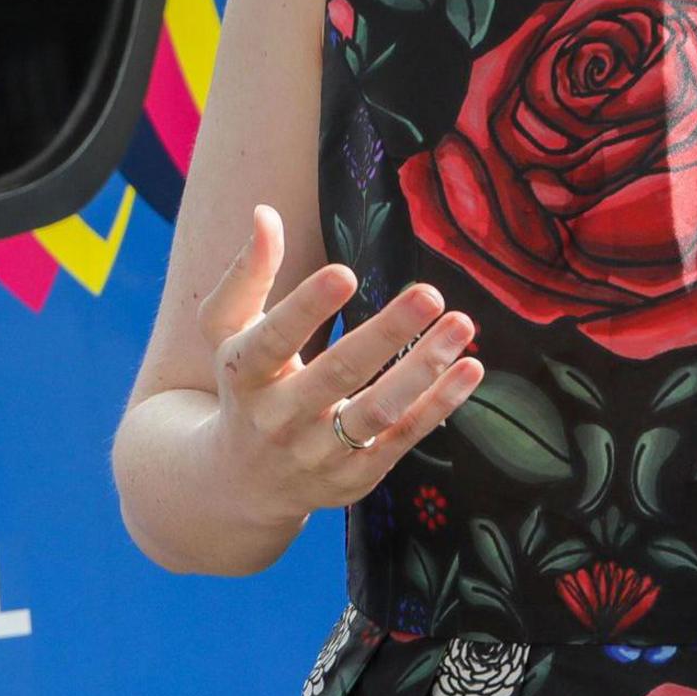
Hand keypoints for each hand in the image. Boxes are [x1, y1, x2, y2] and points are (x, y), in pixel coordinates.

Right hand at [200, 205, 481, 516]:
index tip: (346, 272)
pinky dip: (439, 404)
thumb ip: (246, 274)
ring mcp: (319, 453)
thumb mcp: (227, 331)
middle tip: (430, 292)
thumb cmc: (244, 387)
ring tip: (461, 324)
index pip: (273, 340)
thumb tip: (266, 213)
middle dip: (386, 333)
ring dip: (424, 369)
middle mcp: (279, 419)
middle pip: (337, 374)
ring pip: (377, 411)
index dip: (307, 308)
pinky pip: (402, 437)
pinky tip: (469, 368)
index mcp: (244, 375)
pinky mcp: (355, 476)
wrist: (243, 483)